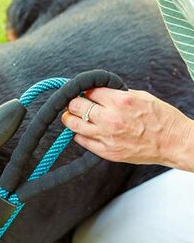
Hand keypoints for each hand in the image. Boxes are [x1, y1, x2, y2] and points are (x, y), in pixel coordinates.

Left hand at [62, 87, 193, 169]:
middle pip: (76, 106)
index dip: (85, 91)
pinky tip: (84, 130)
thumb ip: (116, 94)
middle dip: (73, 102)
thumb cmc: (160, 118)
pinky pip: (81, 140)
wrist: (173, 143)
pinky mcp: (106, 151)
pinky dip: (79, 133)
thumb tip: (97, 91)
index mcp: (120, 101)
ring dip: (70, 118)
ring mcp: (106, 137)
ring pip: (73, 124)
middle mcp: (110, 119)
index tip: (85, 93)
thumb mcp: (140, 96)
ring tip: (72, 116)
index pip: (89, 91)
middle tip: (75, 103)